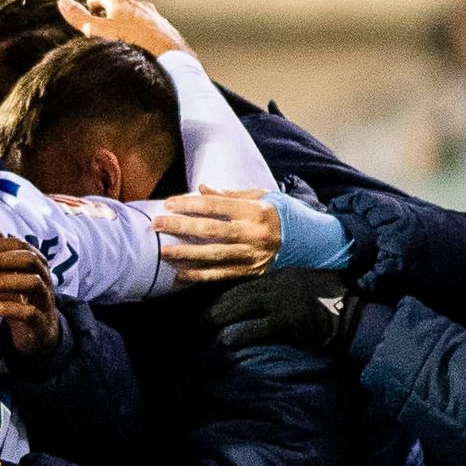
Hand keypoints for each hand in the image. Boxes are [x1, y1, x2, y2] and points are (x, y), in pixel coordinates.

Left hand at [0, 228, 60, 359]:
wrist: (37, 331)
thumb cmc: (18, 295)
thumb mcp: (6, 272)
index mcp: (36, 260)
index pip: (17, 244)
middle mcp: (44, 276)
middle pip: (28, 259)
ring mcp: (45, 298)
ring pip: (32, 282)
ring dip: (2, 281)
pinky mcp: (40, 321)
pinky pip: (29, 312)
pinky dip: (7, 308)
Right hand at [60, 0, 188, 58]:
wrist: (168, 58)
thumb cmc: (131, 45)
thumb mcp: (98, 32)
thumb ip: (79, 18)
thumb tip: (62, 1)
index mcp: (122, 3)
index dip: (93, 4)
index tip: (88, 10)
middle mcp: (140, 6)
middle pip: (121, 5)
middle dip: (110, 13)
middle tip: (101, 23)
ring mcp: (155, 18)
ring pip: (137, 16)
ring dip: (127, 23)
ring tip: (120, 36)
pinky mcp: (166, 31)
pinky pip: (150, 29)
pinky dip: (141, 33)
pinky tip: (140, 46)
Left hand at [154, 189, 282, 282]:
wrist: (308, 241)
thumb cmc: (279, 214)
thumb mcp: (261, 197)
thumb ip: (231, 195)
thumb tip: (202, 189)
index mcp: (254, 210)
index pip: (215, 206)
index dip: (189, 204)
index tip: (168, 204)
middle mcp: (252, 233)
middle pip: (210, 230)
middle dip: (181, 227)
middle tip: (157, 224)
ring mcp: (251, 255)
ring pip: (213, 255)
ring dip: (186, 254)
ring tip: (164, 252)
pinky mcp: (251, 272)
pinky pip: (221, 275)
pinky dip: (200, 276)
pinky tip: (181, 275)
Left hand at [208, 269, 358, 357]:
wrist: (356, 318)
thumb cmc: (335, 303)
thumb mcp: (310, 284)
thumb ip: (288, 284)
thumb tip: (266, 295)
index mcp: (287, 272)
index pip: (250, 279)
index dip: (228, 289)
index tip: (213, 295)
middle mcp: (283, 282)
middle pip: (241, 290)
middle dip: (219, 302)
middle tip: (201, 314)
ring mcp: (285, 300)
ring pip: (244, 306)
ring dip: (222, 316)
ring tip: (205, 324)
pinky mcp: (290, 320)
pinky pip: (258, 328)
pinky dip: (241, 335)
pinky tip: (227, 342)